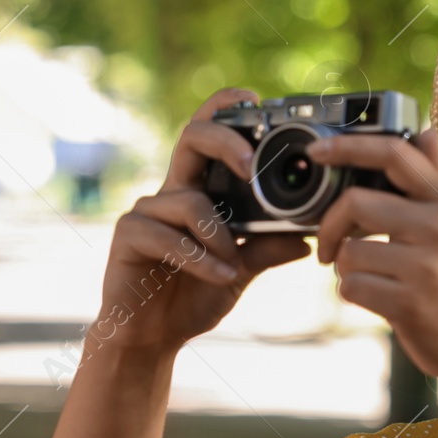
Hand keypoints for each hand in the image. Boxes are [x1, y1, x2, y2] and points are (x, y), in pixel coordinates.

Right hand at [97, 88, 311, 353]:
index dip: (225, 110)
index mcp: (201, 190)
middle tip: (252, 164)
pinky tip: (219, 274)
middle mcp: (173, 191)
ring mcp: (147, 211)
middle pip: (192, 138)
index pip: (209, 135)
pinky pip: (169, 235)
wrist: (152, 337)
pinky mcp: (129, 235)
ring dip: (220, 235)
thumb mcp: (241, 270)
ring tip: (232, 264)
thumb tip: (308, 239)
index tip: (255, 100)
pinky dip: (200, 257)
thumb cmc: (193, 296)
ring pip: (190, 201)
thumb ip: (267, 249)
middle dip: (226, 141)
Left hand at [307, 127, 437, 380]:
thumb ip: (434, 178)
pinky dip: (352, 294)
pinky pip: (351, 287)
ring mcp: (425, 265)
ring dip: (346, 268)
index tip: (317, 151)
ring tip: (369, 277)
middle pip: (356, 203)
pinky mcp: (408, 302)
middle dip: (330, 226)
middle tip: (328, 245)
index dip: (350, 146)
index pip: (395, 153)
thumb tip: (427, 131)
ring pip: (349, 251)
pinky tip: (375, 299)